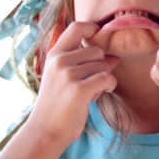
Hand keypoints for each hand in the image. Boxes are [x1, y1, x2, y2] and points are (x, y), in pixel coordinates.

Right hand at [27, 22, 118, 146]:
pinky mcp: (79, 89)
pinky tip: (100, 93)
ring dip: (103, 79)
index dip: (92, 28)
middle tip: (89, 82)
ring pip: (103, 65)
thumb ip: (83, 62)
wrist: (45, 131)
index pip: (76, 27)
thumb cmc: (57, 103)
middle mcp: (60, 61)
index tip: (99, 34)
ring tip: (89, 92)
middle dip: (100, 66)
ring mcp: (68, 74)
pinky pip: (107, 78)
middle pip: (97, 51)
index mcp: (54, 54)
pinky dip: (109, 86)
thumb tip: (113, 56)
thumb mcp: (63, 77)